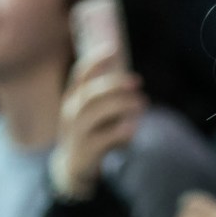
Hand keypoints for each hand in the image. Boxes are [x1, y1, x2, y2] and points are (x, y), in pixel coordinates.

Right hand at [50, 50, 145, 200]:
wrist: (73, 166)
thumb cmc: (89, 132)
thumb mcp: (92, 112)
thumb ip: (106, 97)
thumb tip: (131, 80)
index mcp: (73, 99)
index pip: (80, 75)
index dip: (95, 62)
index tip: (113, 50)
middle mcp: (72, 113)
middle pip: (90, 94)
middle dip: (113, 85)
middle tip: (137, 82)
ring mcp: (76, 132)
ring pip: (95, 113)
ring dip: (120, 105)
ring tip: (143, 102)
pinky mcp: (85, 150)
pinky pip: (102, 139)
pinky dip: (118, 132)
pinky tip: (133, 128)